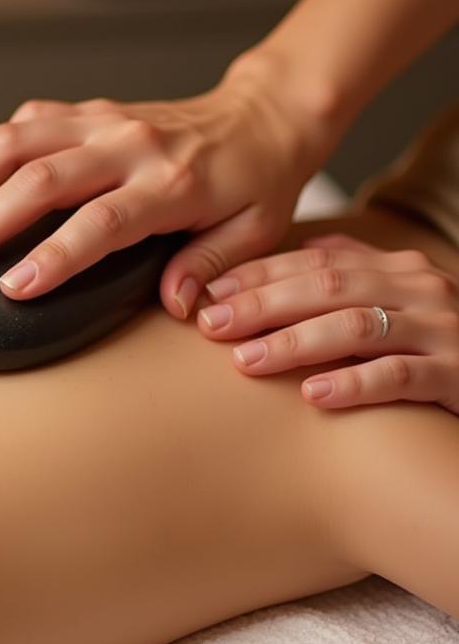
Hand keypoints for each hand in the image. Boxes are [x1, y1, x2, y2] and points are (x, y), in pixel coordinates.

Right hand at [0, 55, 330, 318]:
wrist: (260, 115)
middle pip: (41, 177)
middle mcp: (130, 143)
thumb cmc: (257, 180)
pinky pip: (23, 124)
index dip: (53, 255)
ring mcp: (102, 120)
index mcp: (172, 182)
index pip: (101, 221)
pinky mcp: (85, 112)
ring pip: (18, 140)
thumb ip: (211, 266)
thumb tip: (178, 306)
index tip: (11, 288)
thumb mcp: (255, 232)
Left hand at [197, 233, 458, 413]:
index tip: (208, 292)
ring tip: (244, 361)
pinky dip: (354, 383)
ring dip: (294, 342)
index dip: (258, 275)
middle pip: (327, 287)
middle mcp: (420, 289)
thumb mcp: (403, 302)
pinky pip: (402, 375)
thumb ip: (359, 273)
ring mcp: (445, 329)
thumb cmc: (447, 345)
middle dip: (262, 304)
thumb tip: (304, 249)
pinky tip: (313, 394)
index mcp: (397, 269)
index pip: (314, 263)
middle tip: (209, 324)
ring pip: (356, 326)